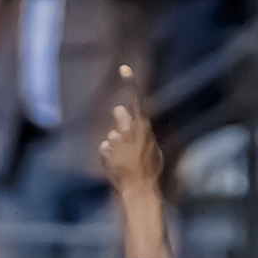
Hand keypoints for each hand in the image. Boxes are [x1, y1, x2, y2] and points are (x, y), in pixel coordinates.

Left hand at [100, 68, 161, 195]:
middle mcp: (129, 131)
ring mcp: (116, 141)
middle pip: (120, 114)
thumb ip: (142, 133)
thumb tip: (133, 122)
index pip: (136, 101)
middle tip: (124, 129)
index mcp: (143, 128)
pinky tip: (117, 166)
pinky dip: (108, 157)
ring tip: (125, 160)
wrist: (139, 189)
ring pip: (112, 136)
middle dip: (121, 118)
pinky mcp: (106, 151)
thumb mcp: (153, 149)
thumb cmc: (149, 170)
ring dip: (116, 145)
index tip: (123, 69)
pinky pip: (104, 149)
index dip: (131, 84)